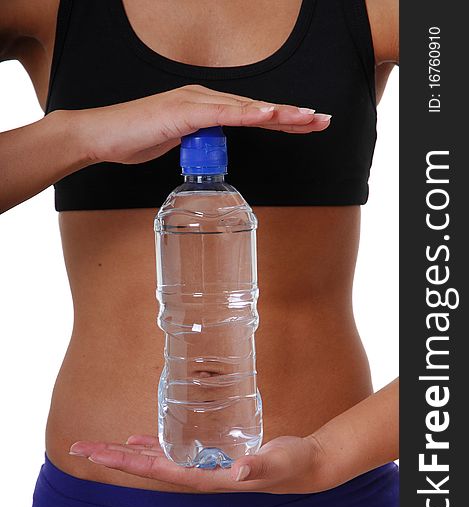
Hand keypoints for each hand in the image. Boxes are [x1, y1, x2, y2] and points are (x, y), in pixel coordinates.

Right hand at [67, 84, 330, 164]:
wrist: (104, 136)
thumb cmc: (137, 139)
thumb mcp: (178, 142)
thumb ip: (199, 142)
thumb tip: (212, 150)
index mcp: (207, 108)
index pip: (253, 115)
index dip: (283, 120)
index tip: (308, 125)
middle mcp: (206, 99)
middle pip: (258, 108)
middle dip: (292, 116)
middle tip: (322, 120)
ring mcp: (196, 102)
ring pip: (246, 108)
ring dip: (279, 114)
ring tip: (307, 118)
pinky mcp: (184, 111)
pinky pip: (222, 113)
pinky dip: (247, 114)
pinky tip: (269, 114)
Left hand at [69, 434, 334, 493]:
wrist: (305, 466)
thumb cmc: (293, 464)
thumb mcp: (278, 462)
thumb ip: (260, 466)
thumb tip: (237, 469)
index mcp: (209, 478)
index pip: (158, 471)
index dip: (127, 462)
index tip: (97, 456)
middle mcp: (201, 474)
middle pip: (148, 466)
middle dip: (114, 457)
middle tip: (79, 447)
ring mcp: (204, 466)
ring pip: (157, 459)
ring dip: (128, 453)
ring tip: (103, 446)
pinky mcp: (212, 456)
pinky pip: (174, 451)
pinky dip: (154, 445)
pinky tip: (142, 439)